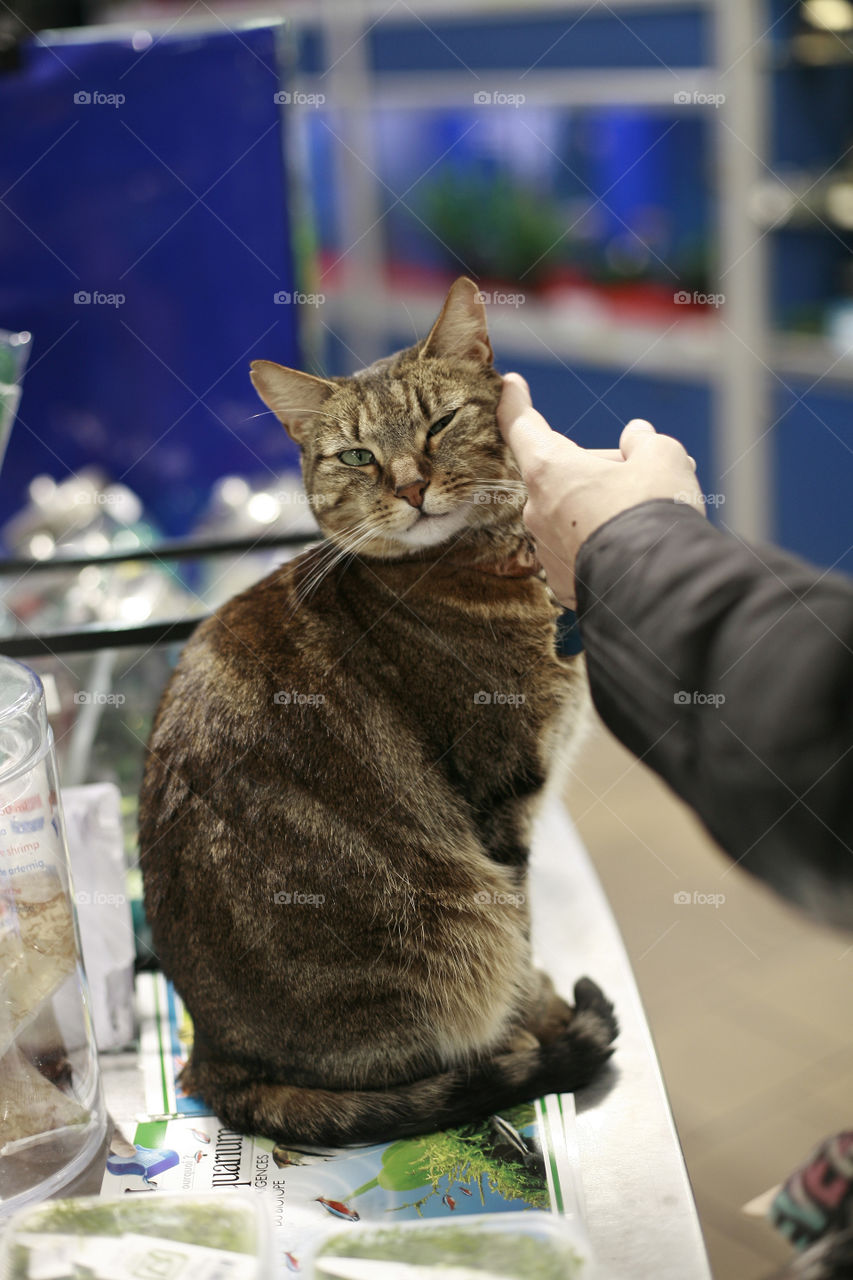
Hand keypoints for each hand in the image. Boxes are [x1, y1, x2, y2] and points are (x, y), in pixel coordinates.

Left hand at [497, 372, 704, 606]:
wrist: (660, 590)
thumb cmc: (654, 514)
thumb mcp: (662, 458)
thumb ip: (645, 442)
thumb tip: (637, 438)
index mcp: (550, 469)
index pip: (522, 425)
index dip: (516, 401)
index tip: (510, 385)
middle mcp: (538, 510)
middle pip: (563, 474)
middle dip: (601, 469)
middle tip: (648, 472)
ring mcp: (547, 551)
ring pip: (574, 514)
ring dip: (604, 507)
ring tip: (650, 515)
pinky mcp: (563, 584)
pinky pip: (581, 551)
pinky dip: (603, 544)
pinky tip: (636, 549)